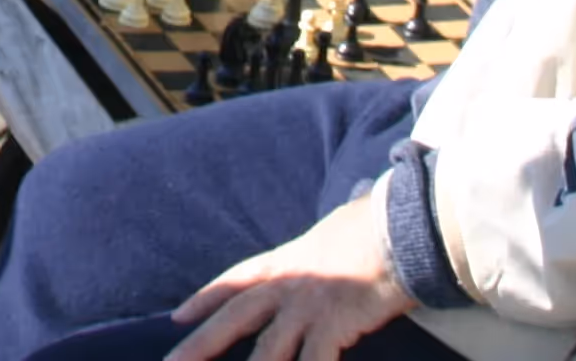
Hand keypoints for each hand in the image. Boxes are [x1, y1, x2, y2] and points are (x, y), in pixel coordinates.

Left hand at [166, 188, 413, 360]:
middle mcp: (288, 285)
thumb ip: (322, 249)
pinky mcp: (332, 328)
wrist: (398, 229)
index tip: (177, 317)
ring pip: (265, 353)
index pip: (234, 281)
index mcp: (284, 262)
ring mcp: (307, 309)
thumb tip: (335, 230)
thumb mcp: (333, 235)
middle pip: (234, 318)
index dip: (204, 300)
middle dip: (201, 344)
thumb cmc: (373, 227)